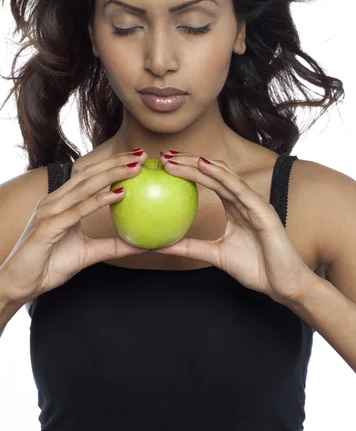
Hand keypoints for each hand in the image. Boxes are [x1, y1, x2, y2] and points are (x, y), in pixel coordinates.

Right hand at [0, 150, 150, 304]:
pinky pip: (76, 211)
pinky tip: (118, 195)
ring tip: (135, 168)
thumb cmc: (49, 265)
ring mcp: (49, 212)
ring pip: (84, 186)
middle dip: (116, 161)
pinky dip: (98, 201)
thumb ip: (113, 245)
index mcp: (62, 202)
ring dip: (112, 174)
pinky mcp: (47, 227)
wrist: (18, 286)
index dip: (114, 164)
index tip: (138, 158)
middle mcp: (54, 201)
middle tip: (142, 155)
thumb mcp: (89, 253)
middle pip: (89, 173)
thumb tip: (144, 244)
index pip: (91, 176)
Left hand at [155, 151, 313, 303]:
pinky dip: (221, 175)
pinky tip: (202, 165)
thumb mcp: (214, 254)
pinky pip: (239, 189)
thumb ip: (190, 247)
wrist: (284, 286)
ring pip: (223, 175)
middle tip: (163, 156)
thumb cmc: (257, 268)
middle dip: (187, 161)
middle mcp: (243, 199)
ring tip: (174, 158)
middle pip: (213, 172)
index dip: (187, 170)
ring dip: (197, 163)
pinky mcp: (262, 210)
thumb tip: (159, 246)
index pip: (208, 180)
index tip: (164, 165)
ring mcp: (254, 202)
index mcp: (235, 206)